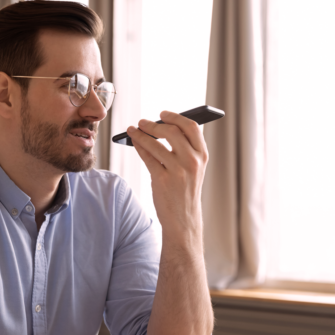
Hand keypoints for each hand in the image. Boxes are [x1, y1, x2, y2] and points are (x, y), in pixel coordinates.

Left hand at [126, 111, 208, 234]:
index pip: (191, 127)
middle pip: (171, 131)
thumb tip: (162, 128)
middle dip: (153, 124)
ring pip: (155, 144)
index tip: (163, 114)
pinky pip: (147, 157)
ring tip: (132, 130)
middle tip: (142, 122)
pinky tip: (134, 142)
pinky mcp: (162, 180)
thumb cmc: (185, 191)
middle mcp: (192, 161)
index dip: (175, 117)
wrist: (183, 219)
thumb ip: (185, 149)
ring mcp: (177, 171)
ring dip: (140, 134)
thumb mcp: (193, 169)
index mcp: (202, 155)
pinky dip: (139, 146)